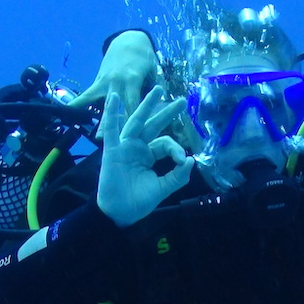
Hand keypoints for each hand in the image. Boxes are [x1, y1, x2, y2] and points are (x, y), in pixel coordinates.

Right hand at [70, 30, 159, 129]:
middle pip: (115, 106)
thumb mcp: (153, 71)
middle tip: (109, 139)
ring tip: (94, 136)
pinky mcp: (98, 82)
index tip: (136, 134)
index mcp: (132, 79)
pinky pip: (87, 95)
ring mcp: (106, 82)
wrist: (129, 41)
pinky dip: (77, 104)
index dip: (134, 118)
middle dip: (112, 123)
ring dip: (95, 118)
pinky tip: (67, 113)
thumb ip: (155, 88)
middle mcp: (117, 82)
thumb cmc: (144, 59)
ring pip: (99, 103)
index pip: (134, 103)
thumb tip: (162, 105)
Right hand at [96, 88, 194, 227]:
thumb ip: (178, 176)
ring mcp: (124, 147)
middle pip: (154, 125)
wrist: (120, 214)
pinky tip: (114, 98)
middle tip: (182, 100)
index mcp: (149, 155)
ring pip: (137, 122)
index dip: (176, 149)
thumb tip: (191, 160)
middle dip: (167, 112)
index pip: (165, 143)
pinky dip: (112, 114)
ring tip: (157, 90)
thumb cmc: (138, 202)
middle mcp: (137, 147)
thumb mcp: (163, 188)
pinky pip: (112, 130)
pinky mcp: (112, 151)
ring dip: (147, 105)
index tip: (182, 160)